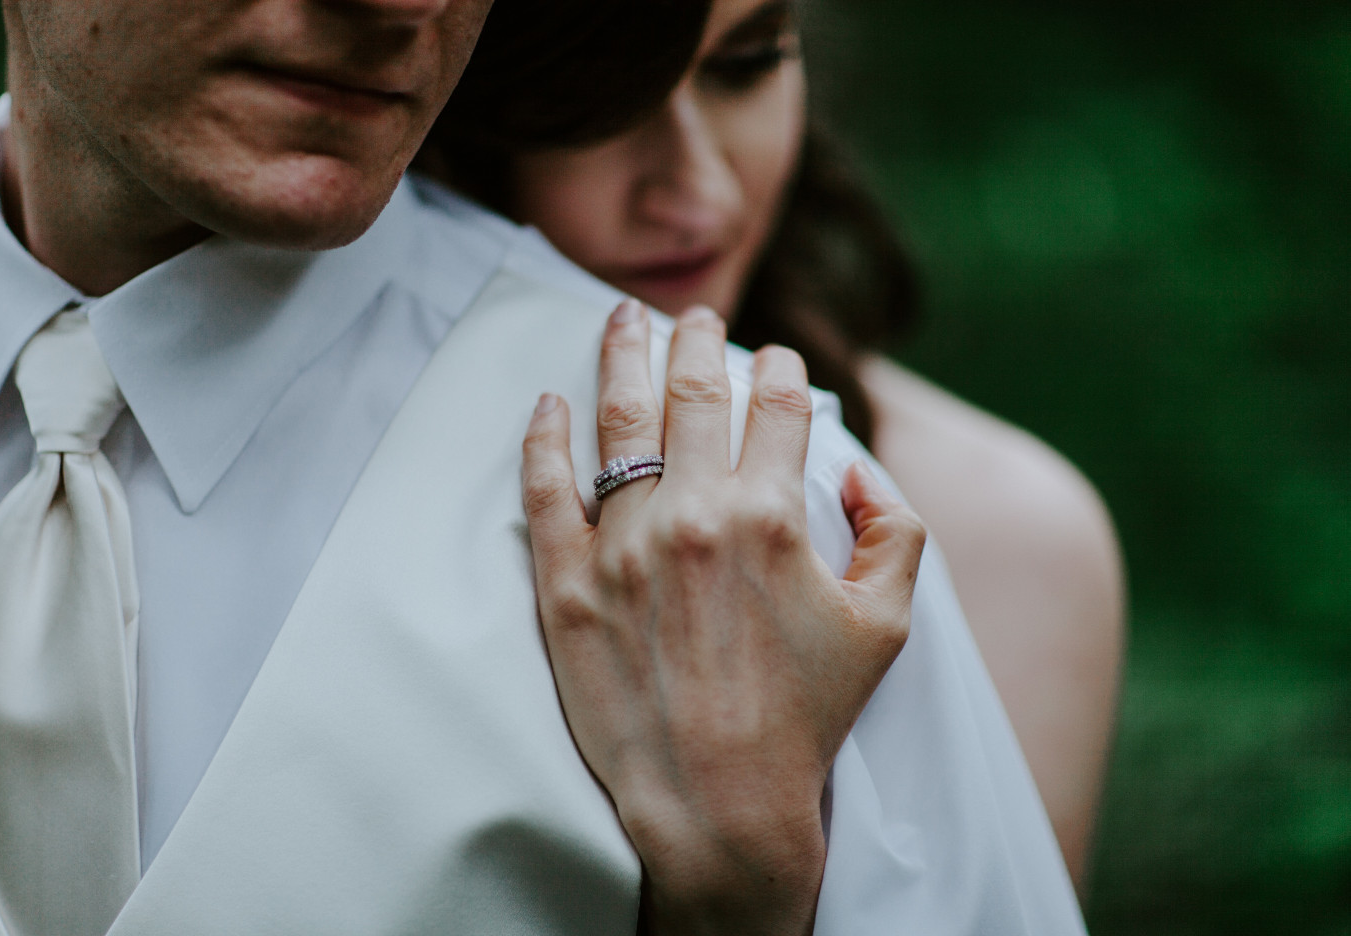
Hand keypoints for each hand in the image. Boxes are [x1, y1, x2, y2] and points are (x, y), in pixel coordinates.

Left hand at [521, 301, 925, 934]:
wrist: (719, 803)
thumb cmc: (805, 716)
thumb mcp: (886, 624)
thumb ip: (895, 531)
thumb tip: (859, 473)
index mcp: (773, 517)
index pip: (779, 409)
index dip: (781, 372)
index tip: (773, 361)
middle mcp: (694, 516)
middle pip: (694, 394)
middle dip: (698, 340)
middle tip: (695, 315)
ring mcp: (623, 547)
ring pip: (618, 420)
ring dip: (623, 356)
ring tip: (621, 318)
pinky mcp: (566, 584)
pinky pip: (544, 491)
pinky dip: (542, 439)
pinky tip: (545, 402)